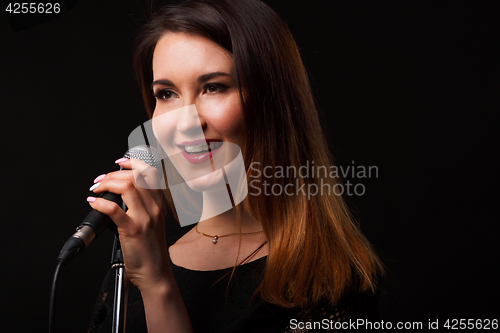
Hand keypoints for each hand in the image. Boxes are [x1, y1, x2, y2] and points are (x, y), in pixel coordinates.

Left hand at [87, 158, 171, 290]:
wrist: (155, 273)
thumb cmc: (151, 251)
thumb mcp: (152, 223)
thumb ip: (141, 207)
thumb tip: (119, 196)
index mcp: (159, 205)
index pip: (151, 174)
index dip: (134, 163)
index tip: (120, 162)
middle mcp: (154, 209)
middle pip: (136, 177)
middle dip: (114, 173)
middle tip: (100, 180)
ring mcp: (145, 219)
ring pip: (128, 187)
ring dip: (107, 183)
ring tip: (96, 189)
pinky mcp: (132, 230)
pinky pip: (114, 209)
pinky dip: (100, 202)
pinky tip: (94, 202)